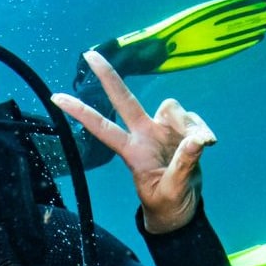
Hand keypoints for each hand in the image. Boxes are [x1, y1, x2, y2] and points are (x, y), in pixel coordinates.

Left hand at [51, 48, 215, 234]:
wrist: (181, 212)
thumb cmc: (168, 204)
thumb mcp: (173, 190)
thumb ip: (184, 164)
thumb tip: (197, 140)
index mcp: (133, 151)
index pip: (103, 128)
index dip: (81, 112)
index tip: (56, 98)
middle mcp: (144, 134)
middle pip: (124, 99)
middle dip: (107, 76)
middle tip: (89, 54)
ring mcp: (163, 131)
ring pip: (172, 108)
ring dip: (189, 124)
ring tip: (203, 144)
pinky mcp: (182, 131)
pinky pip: (193, 120)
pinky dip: (202, 130)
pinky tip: (209, 143)